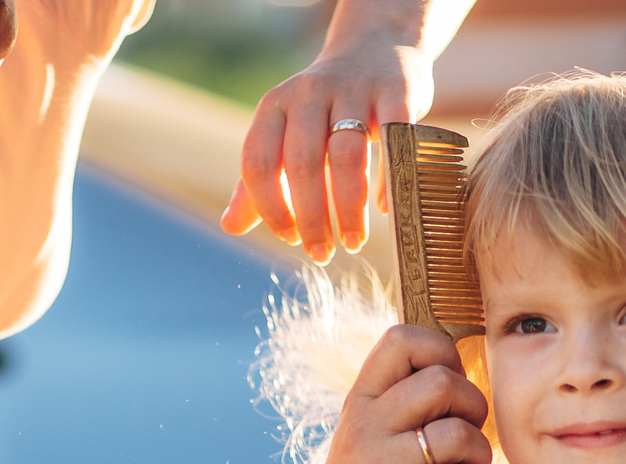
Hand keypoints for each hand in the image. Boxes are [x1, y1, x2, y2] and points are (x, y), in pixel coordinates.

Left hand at [223, 31, 433, 261]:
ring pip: (347, 157)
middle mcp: (308, 93)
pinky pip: (392, 140)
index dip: (271, 207)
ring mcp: (353, 89)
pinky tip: (387, 209)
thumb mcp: (284, 134)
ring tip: (352, 241)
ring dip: (349, 208)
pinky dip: (389, 179)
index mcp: (274, 106)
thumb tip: (229, 226)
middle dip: (311, 218)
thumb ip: (259, 179)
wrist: (375, 48)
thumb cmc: (324, 108)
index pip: (259, 163)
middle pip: (302, 164)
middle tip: (322, 253)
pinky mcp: (395, 91)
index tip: (289, 238)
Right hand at [289, 324, 490, 463]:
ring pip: (458, 435)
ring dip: (479, 458)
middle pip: (441, 381)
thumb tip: (455, 374)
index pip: (402, 339)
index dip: (442, 352)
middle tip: (466, 439)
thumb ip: (397, 408)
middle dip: (473, 408)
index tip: (450, 389)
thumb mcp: (363, 443)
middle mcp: (363, 427)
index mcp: (358, 403)